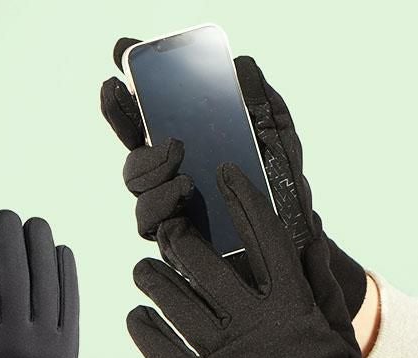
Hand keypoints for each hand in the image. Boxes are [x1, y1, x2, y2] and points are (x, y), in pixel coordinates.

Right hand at [100, 38, 366, 316]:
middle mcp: (172, 177)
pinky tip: (184, 194)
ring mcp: (171, 208)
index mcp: (188, 148)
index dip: (129, 88)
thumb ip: (263, 104)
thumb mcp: (278, 140)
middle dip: (125, 123)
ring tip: (180, 164)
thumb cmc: (284, 190)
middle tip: (150, 116)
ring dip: (147, 170)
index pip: (146, 118)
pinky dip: (159, 206)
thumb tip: (242, 65)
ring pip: (134, 185)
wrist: (297, 243)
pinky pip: (149, 224)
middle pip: (131, 148)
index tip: (119, 53)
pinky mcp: (176, 241)